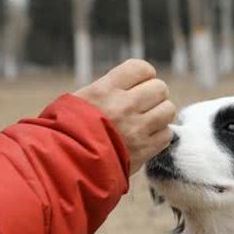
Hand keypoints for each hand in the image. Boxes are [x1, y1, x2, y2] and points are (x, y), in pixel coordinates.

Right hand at [74, 59, 175, 175]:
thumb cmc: (67, 131)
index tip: (139, 85)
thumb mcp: (80, 100)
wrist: (65, 166)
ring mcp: (136, 129)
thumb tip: (133, 84)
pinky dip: (159, 136)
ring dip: (160, 115)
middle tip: (144, 105)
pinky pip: (167, 135)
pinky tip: (145, 138)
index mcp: (105, 90)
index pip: (141, 68)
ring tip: (147, 121)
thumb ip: (108, 89)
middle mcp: (124, 106)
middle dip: (154, 95)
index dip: (144, 75)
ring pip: (168, 110)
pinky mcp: (144, 150)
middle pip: (160, 88)